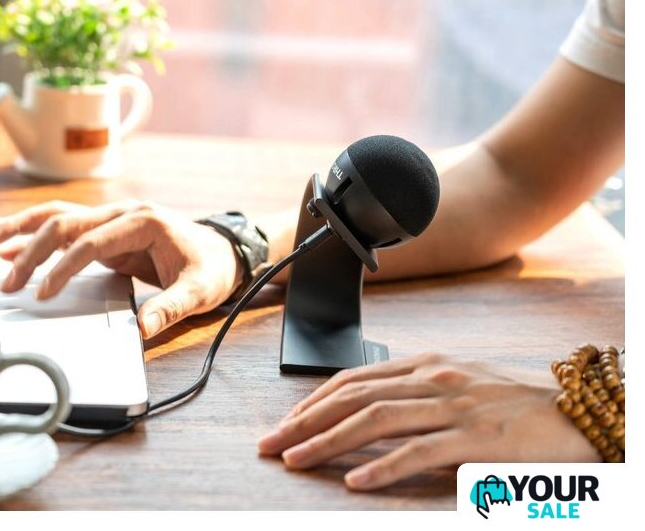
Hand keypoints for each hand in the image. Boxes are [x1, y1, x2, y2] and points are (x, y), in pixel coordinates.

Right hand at [0, 200, 242, 337]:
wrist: (223, 252)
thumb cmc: (212, 269)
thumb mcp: (199, 291)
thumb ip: (171, 308)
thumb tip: (142, 330)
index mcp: (143, 222)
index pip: (91, 241)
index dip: (64, 267)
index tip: (44, 293)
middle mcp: (123, 213)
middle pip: (66, 223)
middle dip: (32, 251)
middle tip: (8, 282)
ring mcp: (112, 219)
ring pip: (59, 216)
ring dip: (21, 228)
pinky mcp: (106, 232)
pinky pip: (66, 228)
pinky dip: (36, 235)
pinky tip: (9, 247)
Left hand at [257, 353, 599, 489]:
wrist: (574, 414)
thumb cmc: (512, 405)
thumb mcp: (456, 386)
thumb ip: (412, 393)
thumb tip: (364, 412)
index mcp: (425, 365)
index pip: (353, 379)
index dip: (313, 401)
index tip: (286, 422)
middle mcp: (432, 378)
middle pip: (353, 397)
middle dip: (304, 420)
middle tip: (271, 443)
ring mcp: (453, 405)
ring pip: (376, 420)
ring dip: (329, 441)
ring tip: (297, 459)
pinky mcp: (475, 437)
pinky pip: (420, 452)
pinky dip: (384, 467)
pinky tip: (357, 481)